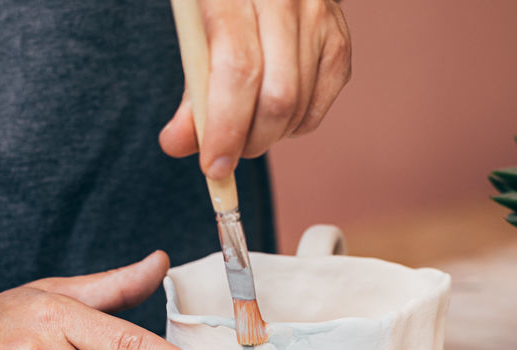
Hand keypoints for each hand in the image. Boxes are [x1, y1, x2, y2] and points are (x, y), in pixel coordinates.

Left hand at [160, 0, 350, 179]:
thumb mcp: (193, 35)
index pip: (239, 71)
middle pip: (277, 99)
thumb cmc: (222, 8)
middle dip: (249, 142)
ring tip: (244, 123)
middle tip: (226, 152)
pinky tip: (270, 112)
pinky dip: (289, 127)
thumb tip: (178, 145)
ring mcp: (319, 19)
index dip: (226, 128)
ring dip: (266, 136)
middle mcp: (286, 0)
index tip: (213, 166)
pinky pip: (315, 111)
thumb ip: (189, 91)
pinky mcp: (339, 43)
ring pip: (297, 109)